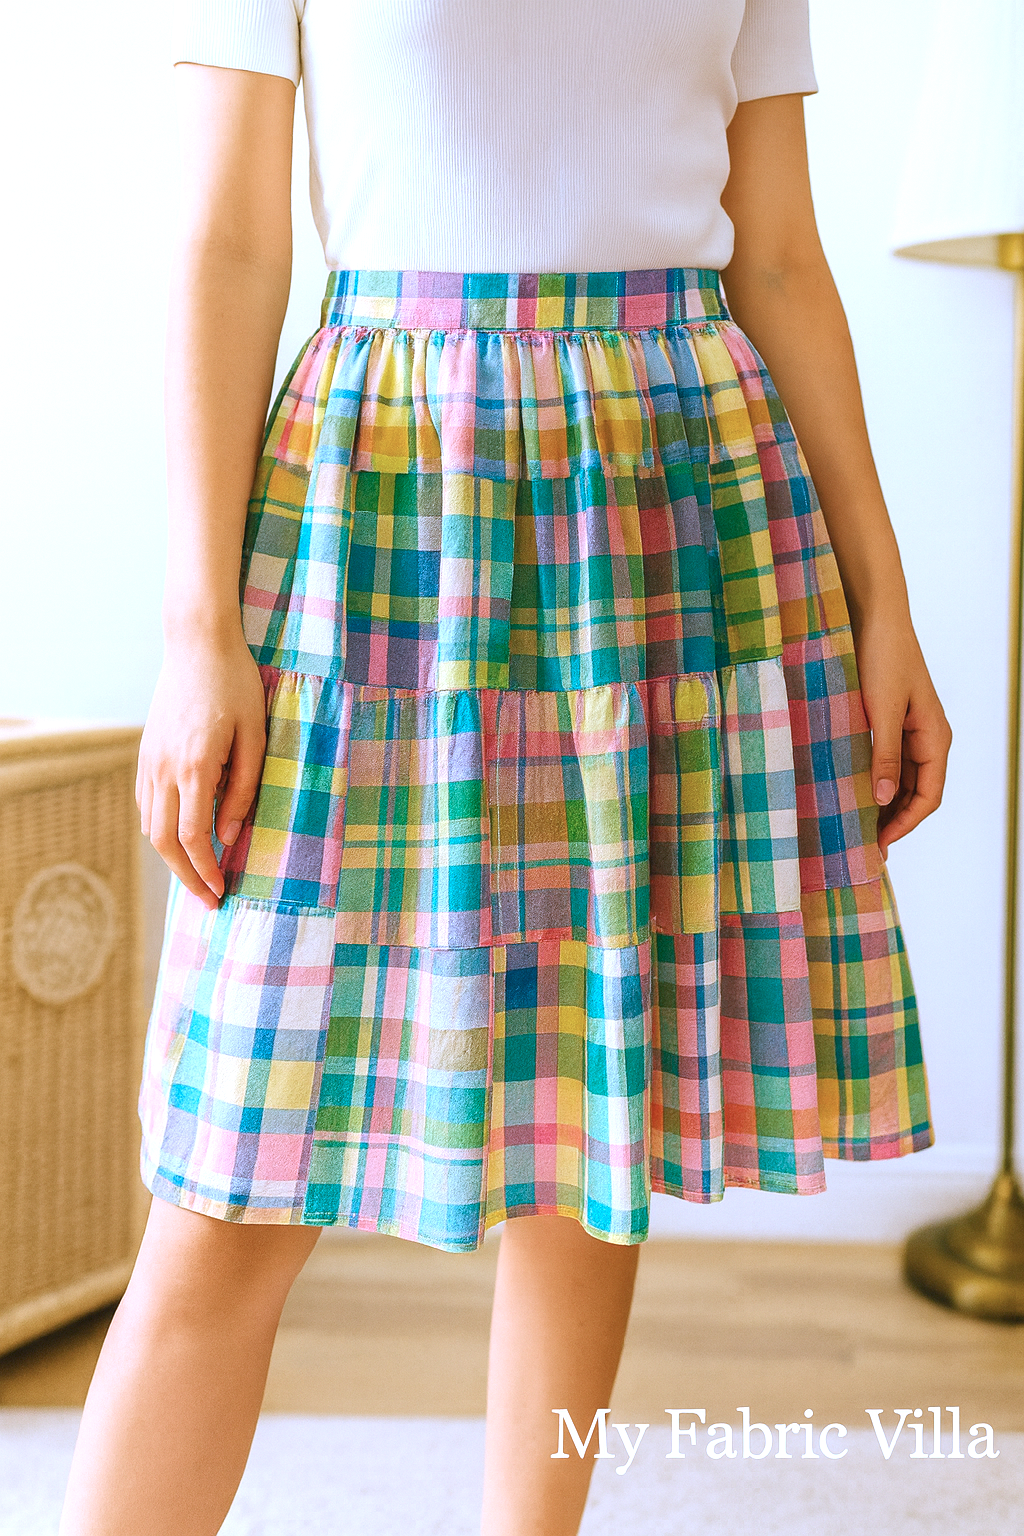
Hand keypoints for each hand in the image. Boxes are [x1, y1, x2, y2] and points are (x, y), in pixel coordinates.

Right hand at [136, 634, 266, 908]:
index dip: (207, 870)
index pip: (194, 836)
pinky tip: (182, 840)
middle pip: (166, 842)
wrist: (197, 644)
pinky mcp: (146, 753)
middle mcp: (165, 769)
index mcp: (196, 766)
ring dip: (172, 858)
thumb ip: (243, 789)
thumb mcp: (255, 736)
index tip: (223, 891)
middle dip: (187, 877)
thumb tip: (231, 836)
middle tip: (209, 900)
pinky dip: (161, 830)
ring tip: (198, 877)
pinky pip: (147, 805)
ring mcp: (150, 761)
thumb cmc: (236, 686)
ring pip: (151, 826)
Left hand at [852, 610, 951, 858]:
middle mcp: (925, 738)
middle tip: (863, 846)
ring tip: (855, 826)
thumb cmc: (882, 657)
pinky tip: (849, 792)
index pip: (928, 796)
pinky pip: (884, 760)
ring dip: (881, 803)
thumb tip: (883, 798)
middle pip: (914, 792)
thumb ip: (883, 754)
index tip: (879, 844)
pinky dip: (871, 780)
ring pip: (898, 779)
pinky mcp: (886, 721)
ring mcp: (906, 730)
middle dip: (892, 820)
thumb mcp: (881, 710)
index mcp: (934, 737)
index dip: (905, 824)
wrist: (872, 616)